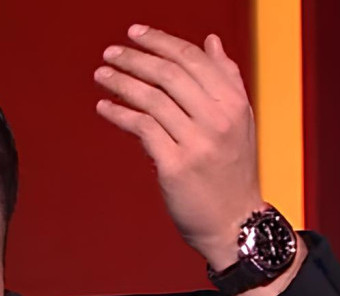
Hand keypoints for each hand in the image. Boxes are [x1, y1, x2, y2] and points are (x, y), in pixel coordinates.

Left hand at [92, 25, 265, 270]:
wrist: (234, 220)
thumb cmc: (231, 170)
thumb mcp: (239, 120)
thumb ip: (225, 79)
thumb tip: (211, 41)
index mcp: (234, 102)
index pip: (194, 59)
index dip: (162, 41)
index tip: (136, 32)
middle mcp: (219, 118)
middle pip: (170, 74)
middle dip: (136, 58)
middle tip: (110, 52)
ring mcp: (198, 142)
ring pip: (153, 99)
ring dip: (122, 83)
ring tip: (101, 74)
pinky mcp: (176, 165)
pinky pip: (142, 129)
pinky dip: (119, 114)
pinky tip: (103, 107)